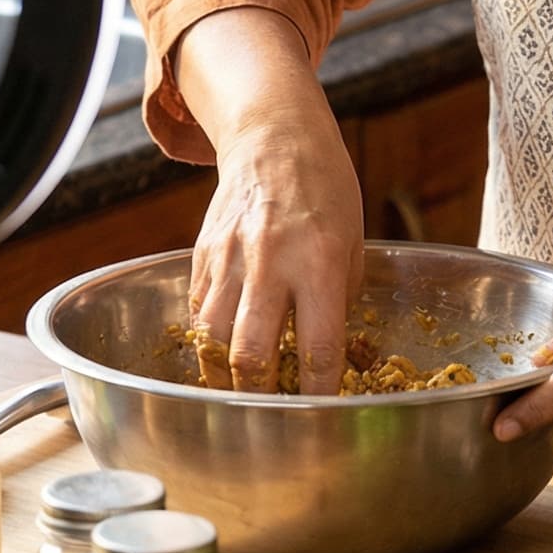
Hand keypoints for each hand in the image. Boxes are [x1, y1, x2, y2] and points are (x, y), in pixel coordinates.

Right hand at [189, 109, 364, 393]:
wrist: (274, 135)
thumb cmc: (325, 187)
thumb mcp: (354, 239)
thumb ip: (339, 295)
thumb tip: (323, 351)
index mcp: (319, 262)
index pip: (317, 348)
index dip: (317, 393)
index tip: (322, 417)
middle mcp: (270, 263)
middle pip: (251, 355)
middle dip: (259, 396)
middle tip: (270, 412)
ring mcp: (229, 258)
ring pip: (212, 339)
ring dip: (224, 375)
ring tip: (238, 391)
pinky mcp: (201, 255)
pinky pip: (198, 311)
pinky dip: (208, 338)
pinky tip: (223, 346)